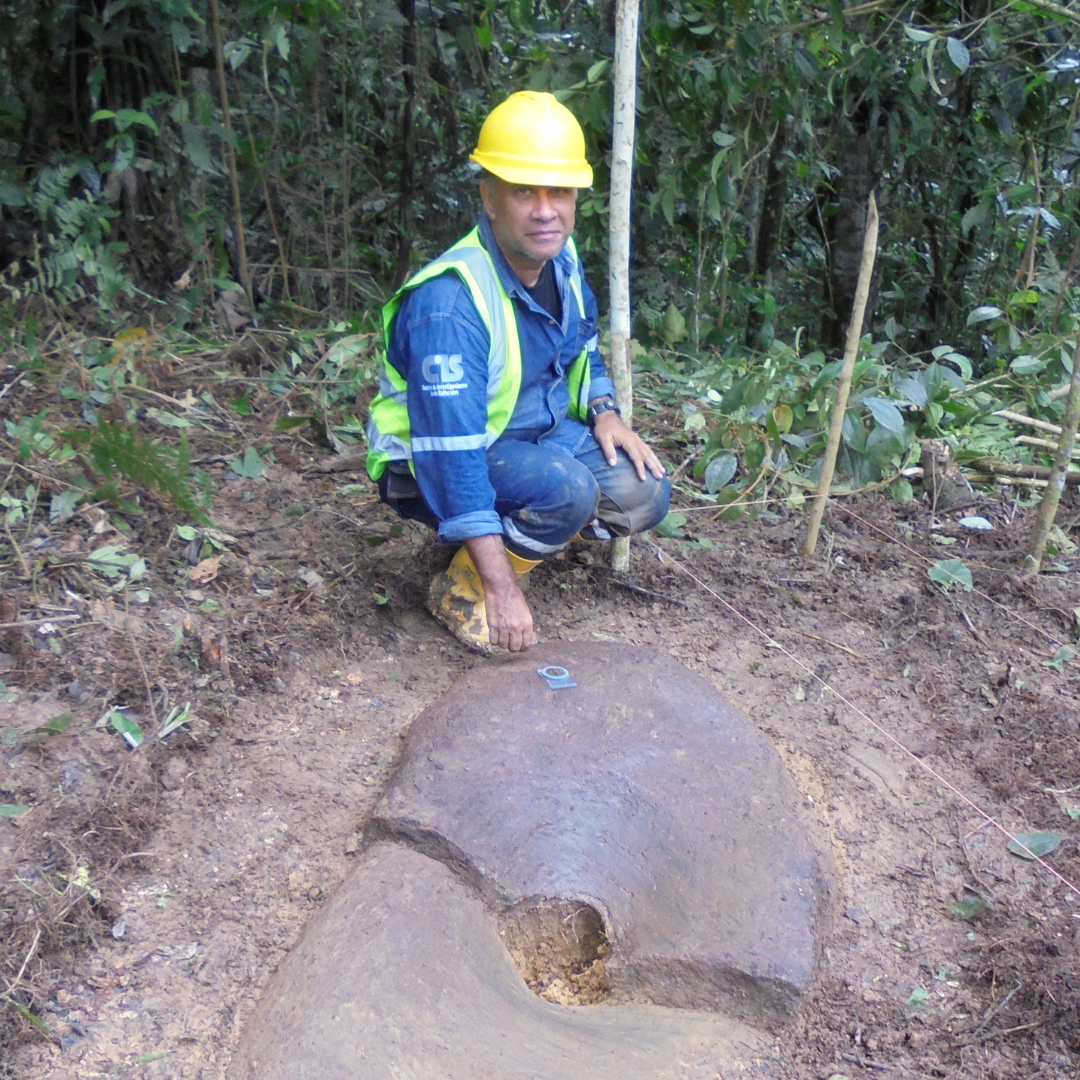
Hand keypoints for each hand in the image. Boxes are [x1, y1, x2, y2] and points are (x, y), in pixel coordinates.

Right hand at [464, 535, 534, 651]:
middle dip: (513, 648)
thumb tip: (522, 634)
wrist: (501, 589)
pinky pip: (493, 641)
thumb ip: (524, 624)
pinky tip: (495, 636)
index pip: (527, 644)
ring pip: (503, 646)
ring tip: (502, 638)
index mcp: (527, 624)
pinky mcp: (493, 626)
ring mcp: (503, 628)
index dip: (523, 647)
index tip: (521, 647)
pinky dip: (494, 641)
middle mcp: (516, 628)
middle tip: (510, 644)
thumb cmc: (515, 596)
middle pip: (514, 648)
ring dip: (503, 644)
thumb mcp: (525, 610)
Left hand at [592, 411, 665, 481]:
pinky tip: (657, 463)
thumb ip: (608, 451)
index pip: (636, 457)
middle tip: (659, 477)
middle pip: (646, 456)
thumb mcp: (603, 439)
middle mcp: (636, 441)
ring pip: (649, 453)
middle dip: (653, 467)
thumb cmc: (604, 428)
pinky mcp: (637, 440)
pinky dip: (653, 457)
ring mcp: (637, 440)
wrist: (607, 416)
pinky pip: (647, 450)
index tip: (643, 478)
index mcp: (628, 441)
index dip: (640, 468)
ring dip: (656, 463)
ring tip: (662, 472)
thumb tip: (613, 464)